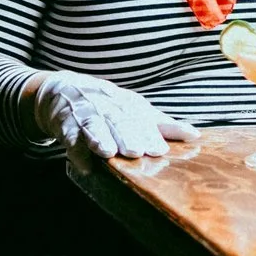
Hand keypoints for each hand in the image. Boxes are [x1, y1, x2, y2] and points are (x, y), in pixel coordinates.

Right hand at [30, 71, 196, 164]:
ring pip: (93, 123)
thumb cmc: (105, 105)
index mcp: (126, 101)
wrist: (60, 90)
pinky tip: (83, 165)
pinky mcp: (63, 123)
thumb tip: (194, 135)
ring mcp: (84, 111)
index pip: (140, 116)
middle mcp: (106, 103)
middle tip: (137, 151)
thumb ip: (161, 123)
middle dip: (127, 134)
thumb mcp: (133, 110)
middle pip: (118, 119)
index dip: (149, 132)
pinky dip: (76, 149)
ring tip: (109, 151)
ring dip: (100, 136)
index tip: (160, 149)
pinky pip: (69, 136)